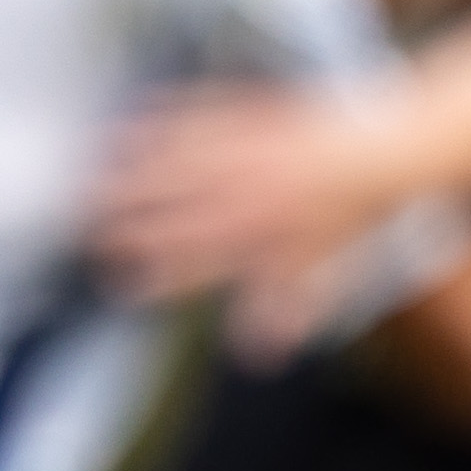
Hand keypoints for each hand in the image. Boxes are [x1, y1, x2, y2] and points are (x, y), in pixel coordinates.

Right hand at [91, 84, 419, 353]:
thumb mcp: (320, 269)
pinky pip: (204, 114)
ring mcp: (249, 153)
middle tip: (85, 224)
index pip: (200, 263)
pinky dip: (167, 113)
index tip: (121, 285)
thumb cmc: (350, 216)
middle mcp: (250, 195)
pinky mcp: (253, 117)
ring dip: (136, 166)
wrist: (385, 155)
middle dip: (129, 216)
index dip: (158, 276)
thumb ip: (281, 310)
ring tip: (95, 169)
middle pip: (178, 207)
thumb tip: (258, 358)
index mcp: (263, 235)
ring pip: (182, 160)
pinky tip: (136, 112)